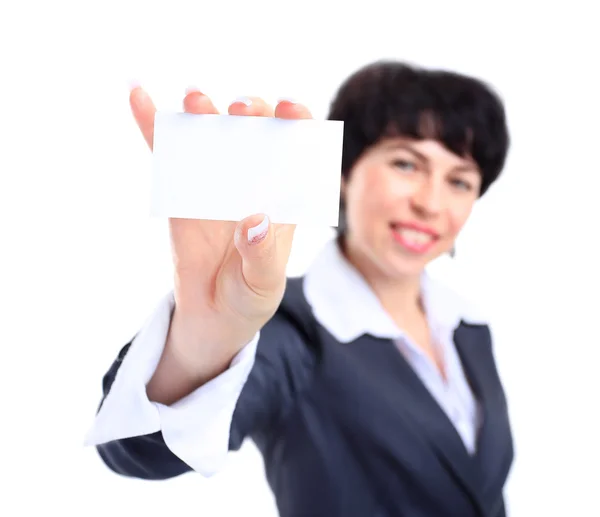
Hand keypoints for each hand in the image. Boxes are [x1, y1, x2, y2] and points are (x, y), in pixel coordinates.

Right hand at [129, 88, 311, 356]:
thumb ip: (262, 256)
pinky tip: (138, 95)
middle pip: (254, 132)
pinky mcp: (179, 191)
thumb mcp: (263, 283)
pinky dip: (151, 125)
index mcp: (282, 198)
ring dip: (202, 112)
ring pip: (210, 136)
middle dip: (251, 113)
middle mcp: (251, 181)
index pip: (295, 150)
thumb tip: (254, 220)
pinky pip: (165, 154)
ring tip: (195, 100)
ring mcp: (214, 182)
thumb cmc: (249, 296)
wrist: (212, 314)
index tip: (288, 110)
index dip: (295, 124)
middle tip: (240, 111)